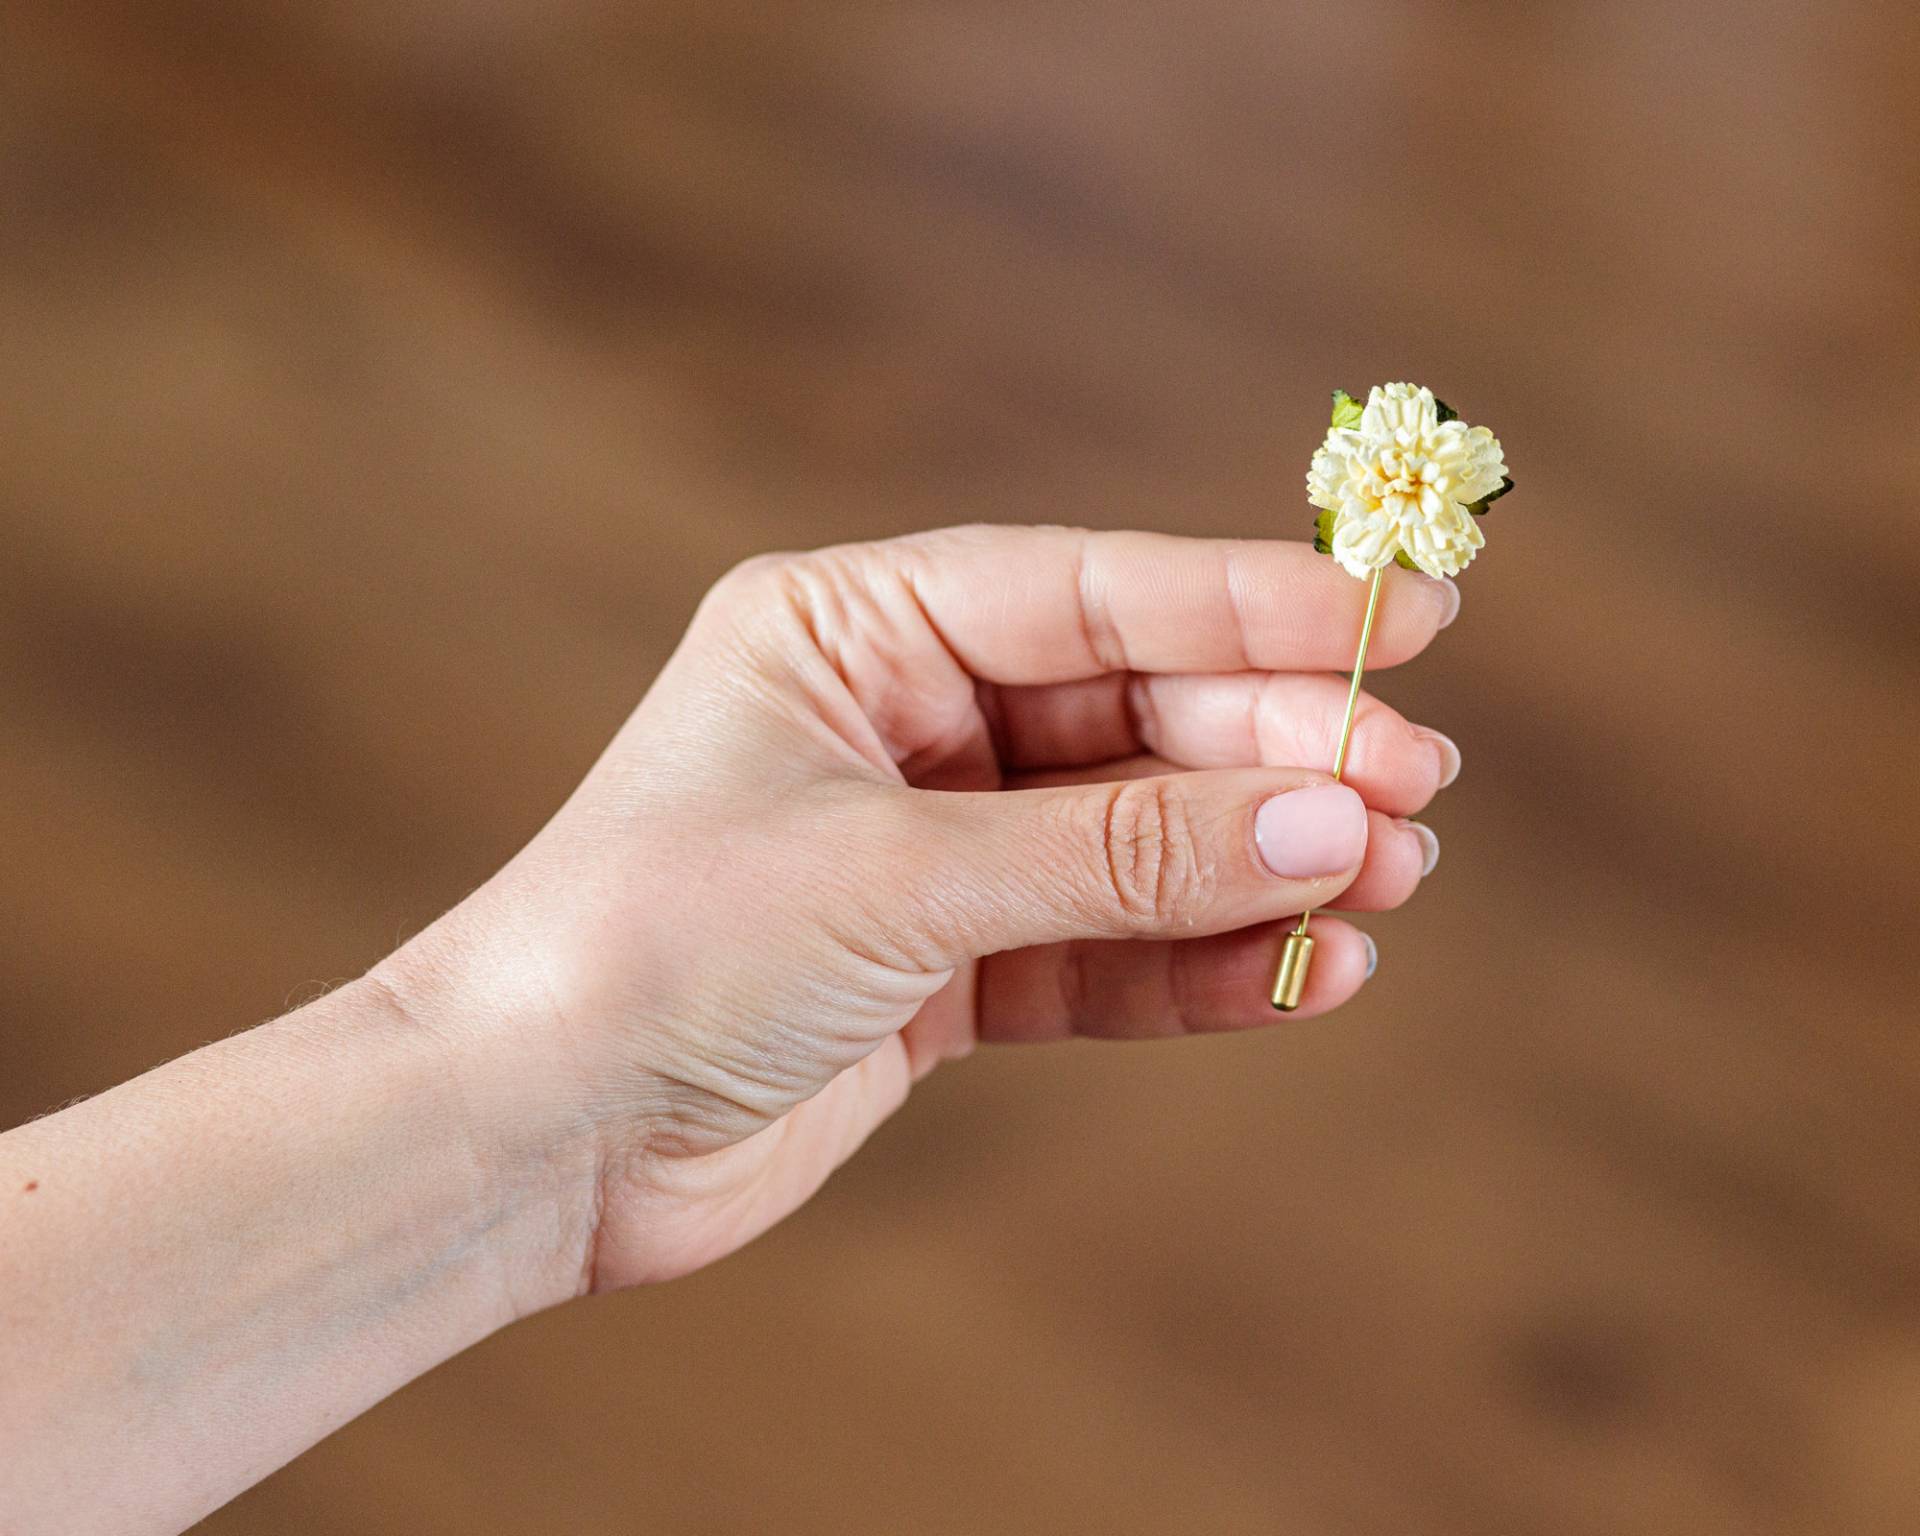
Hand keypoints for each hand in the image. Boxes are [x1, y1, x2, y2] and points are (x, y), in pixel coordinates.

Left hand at [383, 526, 1460, 1295]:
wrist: (526, 1140)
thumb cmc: (660, 951)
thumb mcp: (901, 878)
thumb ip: (1119, 854)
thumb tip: (1325, 820)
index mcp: (850, 631)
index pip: (1089, 594)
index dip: (1252, 606)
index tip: (1403, 616)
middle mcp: (894, 725)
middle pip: (1130, 716)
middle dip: (1273, 754)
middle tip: (1413, 787)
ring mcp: (921, 852)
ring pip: (1131, 839)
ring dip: (1258, 863)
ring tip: (1388, 883)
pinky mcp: (937, 971)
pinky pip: (1099, 951)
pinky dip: (1198, 967)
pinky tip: (1304, 975)